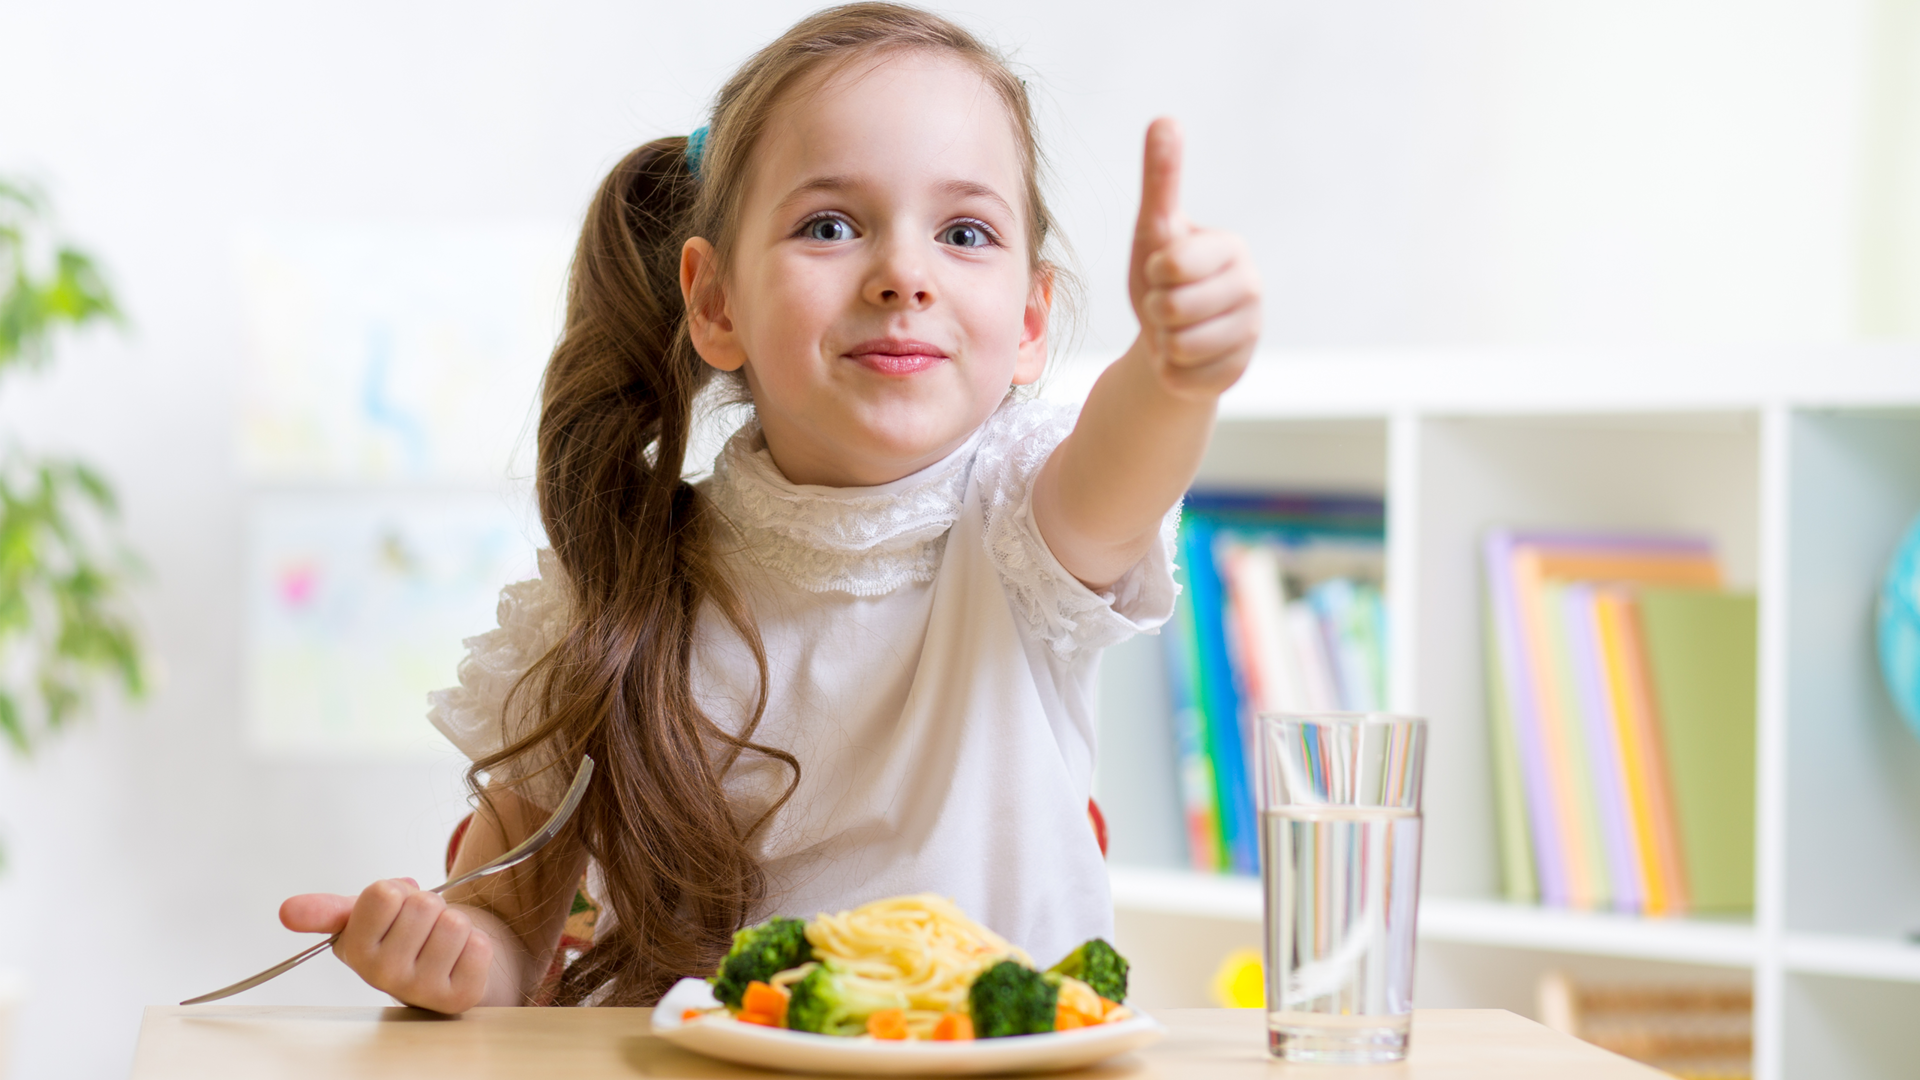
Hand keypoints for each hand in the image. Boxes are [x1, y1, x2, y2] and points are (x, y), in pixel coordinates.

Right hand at [280, 878, 495, 1013]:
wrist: (442, 968)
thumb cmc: (400, 937)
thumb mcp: (362, 918)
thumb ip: (327, 911)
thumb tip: (287, 911)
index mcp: (355, 951)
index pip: (383, 893)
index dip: (397, 891)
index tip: (394, 908)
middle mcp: (383, 977)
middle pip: (423, 905)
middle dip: (429, 906)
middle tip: (422, 927)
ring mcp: (422, 990)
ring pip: (454, 923)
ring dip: (454, 923)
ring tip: (439, 941)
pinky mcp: (460, 996)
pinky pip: (479, 946)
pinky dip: (476, 943)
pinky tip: (459, 958)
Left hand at [1128, 118, 1261, 398]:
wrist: (1171, 338)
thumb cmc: (1163, 277)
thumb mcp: (1155, 228)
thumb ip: (1161, 178)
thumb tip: (1164, 118)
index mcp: (1231, 248)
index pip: (1173, 264)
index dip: (1155, 272)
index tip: (1164, 270)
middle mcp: (1251, 289)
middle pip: (1173, 308)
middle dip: (1156, 310)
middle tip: (1167, 305)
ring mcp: (1249, 333)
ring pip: (1178, 345)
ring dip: (1163, 341)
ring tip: (1175, 330)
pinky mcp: (1238, 372)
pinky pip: (1182, 376)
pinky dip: (1170, 371)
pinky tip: (1185, 358)